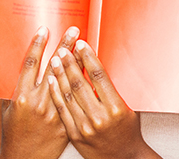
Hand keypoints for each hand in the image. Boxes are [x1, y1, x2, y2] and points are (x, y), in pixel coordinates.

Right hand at [0, 26, 78, 158]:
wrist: (24, 158)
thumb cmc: (13, 133)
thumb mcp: (8, 108)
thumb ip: (15, 87)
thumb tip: (20, 65)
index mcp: (21, 97)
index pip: (31, 64)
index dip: (37, 45)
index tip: (44, 29)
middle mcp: (39, 103)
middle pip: (54, 67)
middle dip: (63, 46)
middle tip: (73, 30)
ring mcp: (54, 114)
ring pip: (69, 81)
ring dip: (76, 61)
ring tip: (82, 44)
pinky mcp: (66, 122)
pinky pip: (77, 100)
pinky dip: (83, 84)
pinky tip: (88, 72)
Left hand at [47, 40, 158, 158]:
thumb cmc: (127, 132)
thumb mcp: (126, 108)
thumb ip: (110, 90)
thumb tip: (94, 65)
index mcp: (116, 108)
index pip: (98, 76)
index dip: (88, 57)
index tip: (81, 44)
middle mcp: (99, 117)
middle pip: (80, 83)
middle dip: (70, 62)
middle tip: (64, 47)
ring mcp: (85, 127)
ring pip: (68, 95)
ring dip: (60, 74)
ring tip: (55, 58)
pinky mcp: (75, 134)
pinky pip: (62, 109)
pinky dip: (55, 92)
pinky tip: (51, 79)